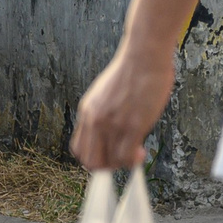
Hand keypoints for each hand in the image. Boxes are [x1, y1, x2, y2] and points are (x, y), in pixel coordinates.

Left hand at [73, 47, 173, 170]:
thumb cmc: (131, 72)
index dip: (94, 158)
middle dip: (107, 167)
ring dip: (123, 164)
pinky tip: (141, 152)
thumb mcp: (105, 93)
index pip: (79, 148)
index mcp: (87, 111)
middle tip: (123, 159)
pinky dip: (133, 161)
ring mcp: (112, 124)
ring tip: (135, 154)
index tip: (110, 154)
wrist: (143, 56)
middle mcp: (94, 120)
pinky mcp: (131, 125)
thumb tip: (112, 129)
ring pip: (109, 162)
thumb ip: (104, 112)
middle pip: (89, 160)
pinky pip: (126, 156)